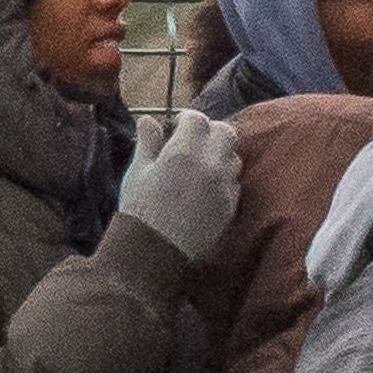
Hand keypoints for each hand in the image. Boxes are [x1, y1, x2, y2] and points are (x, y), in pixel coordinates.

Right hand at [115, 105, 241, 259]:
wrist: (156, 253)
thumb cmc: (140, 209)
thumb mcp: (137, 172)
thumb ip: (148, 143)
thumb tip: (149, 120)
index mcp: (184, 151)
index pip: (198, 119)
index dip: (187, 120)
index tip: (177, 127)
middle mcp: (211, 163)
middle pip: (226, 132)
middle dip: (211, 132)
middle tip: (194, 143)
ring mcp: (225, 186)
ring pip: (234, 157)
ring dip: (221, 155)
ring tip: (201, 166)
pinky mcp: (231, 206)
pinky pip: (234, 183)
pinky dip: (224, 179)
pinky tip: (207, 189)